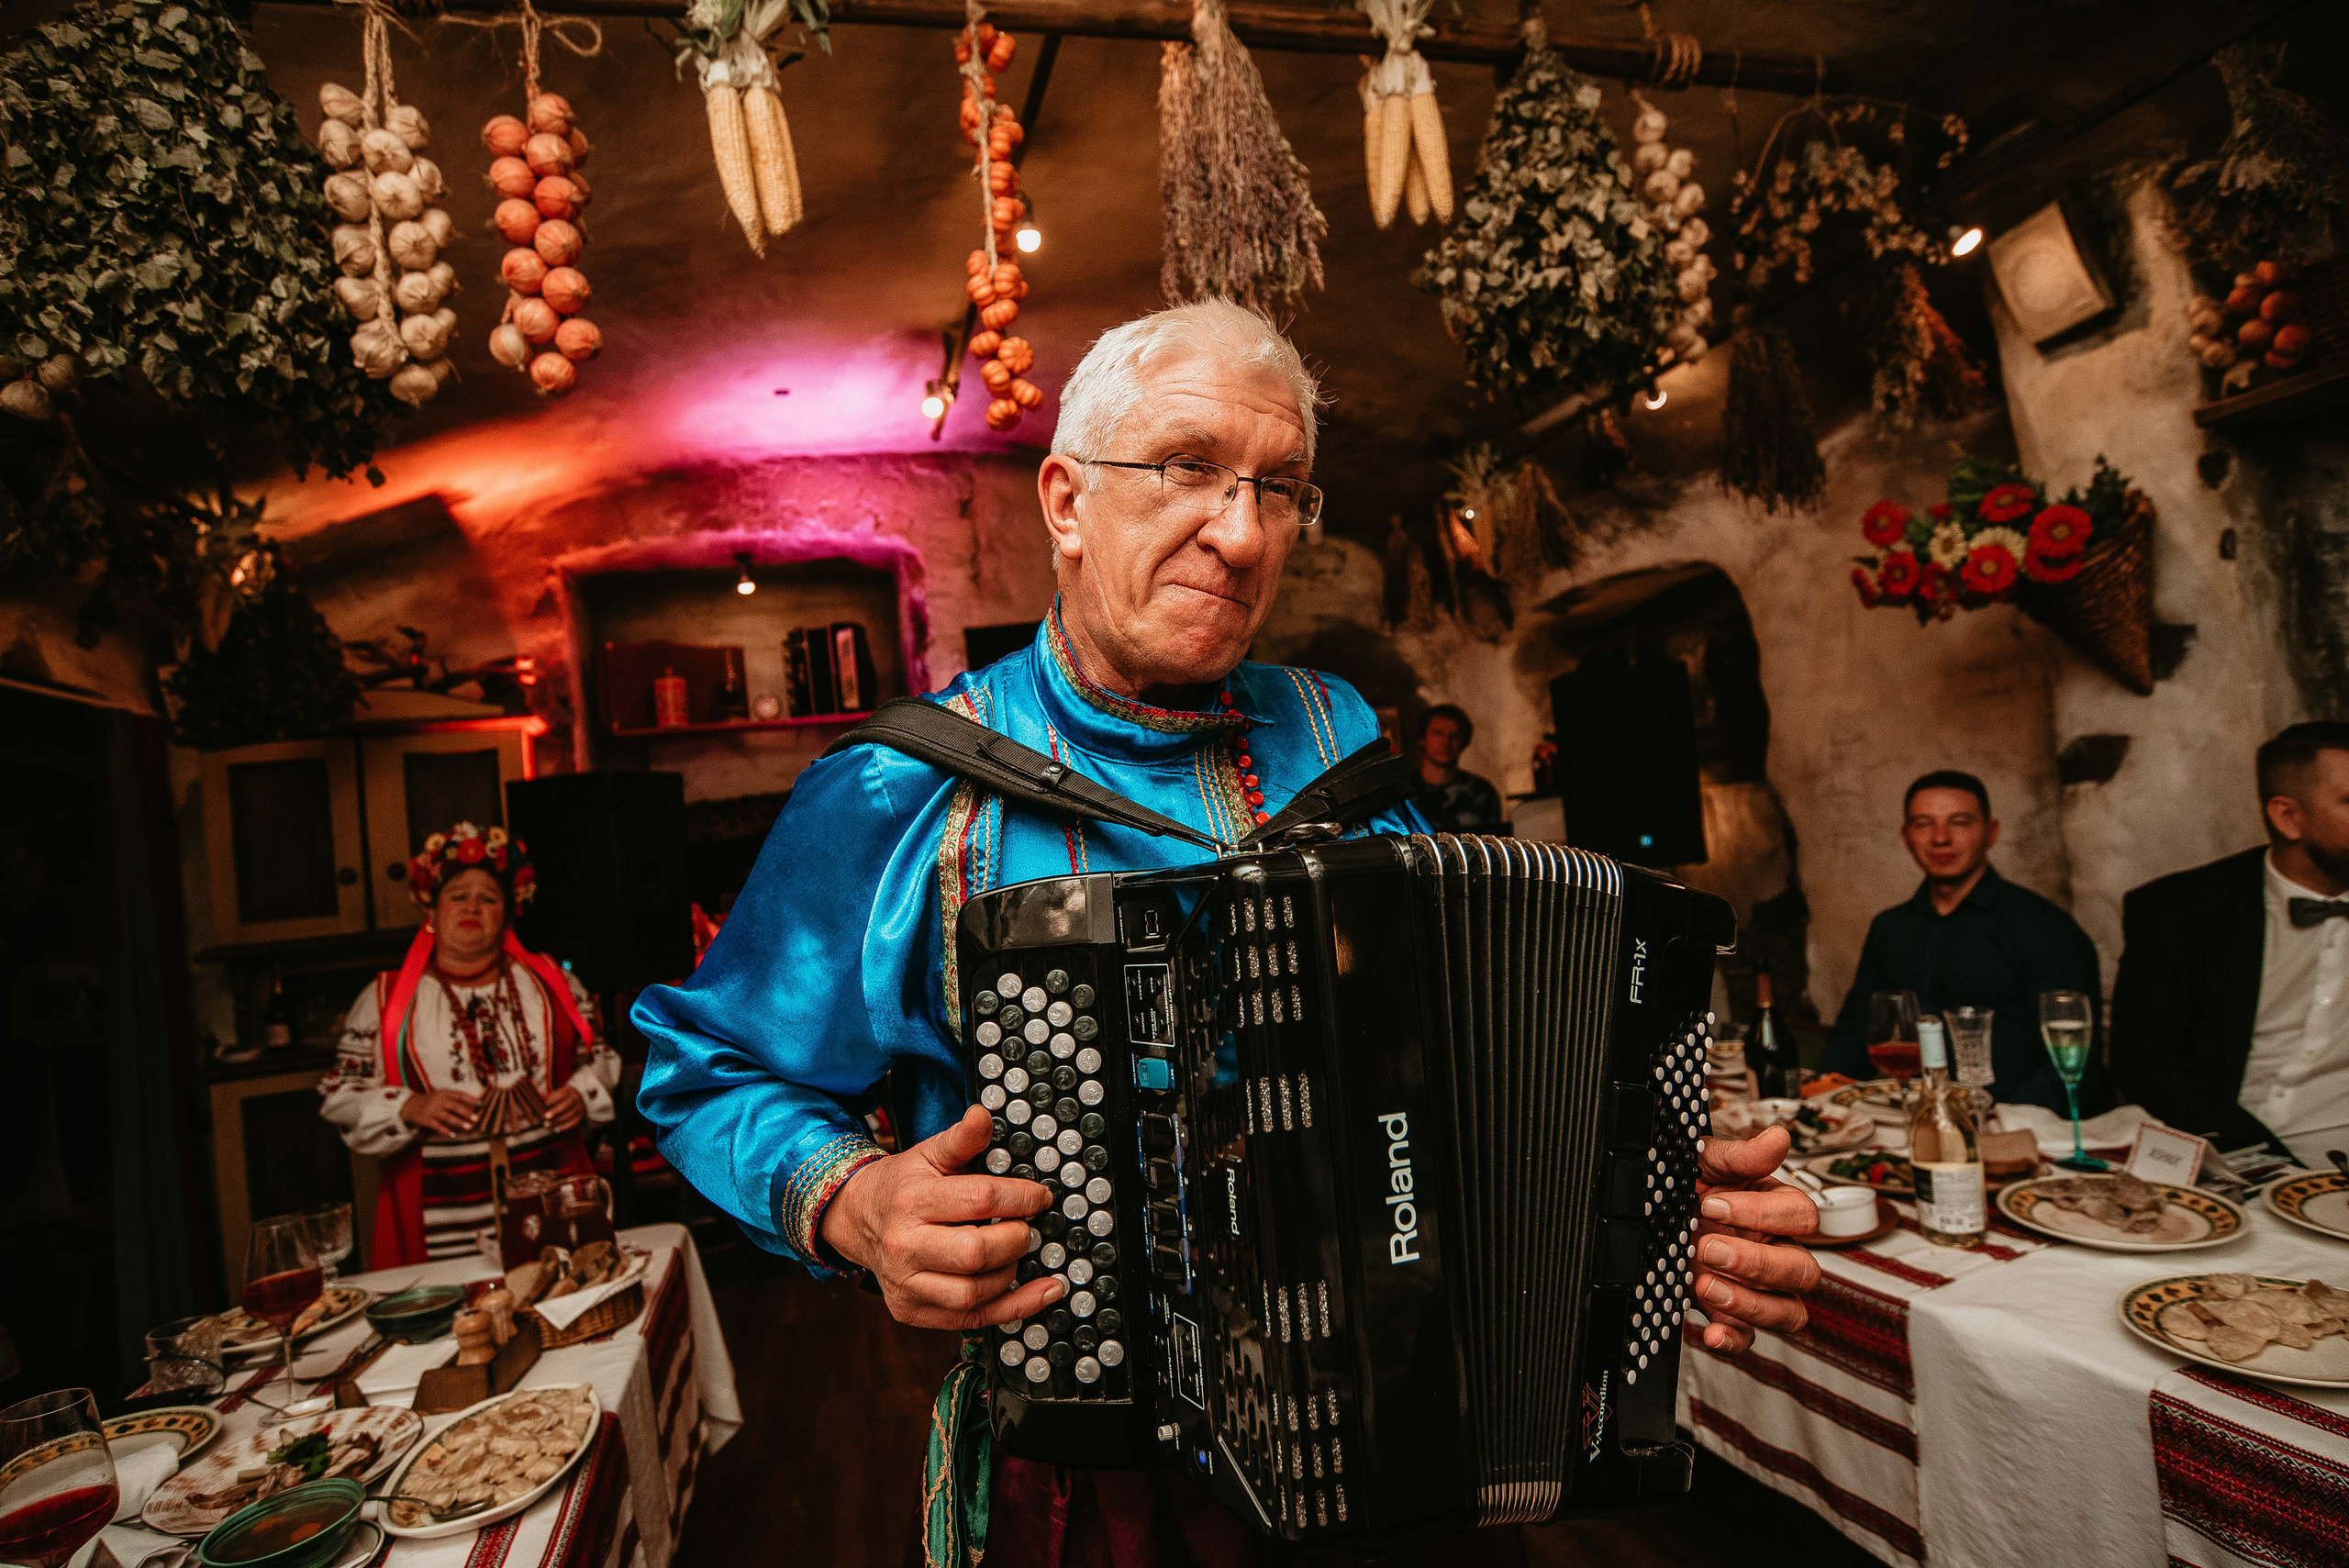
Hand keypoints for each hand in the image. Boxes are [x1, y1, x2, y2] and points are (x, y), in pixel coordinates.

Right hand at [400, 1088, 479, 1137]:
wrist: (410, 1105)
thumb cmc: (431, 1101)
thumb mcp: (441, 1096)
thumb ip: (454, 1099)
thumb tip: (473, 1104)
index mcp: (444, 1093)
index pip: (459, 1095)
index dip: (471, 1099)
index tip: (481, 1104)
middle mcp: (438, 1100)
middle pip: (455, 1106)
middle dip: (466, 1113)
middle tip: (476, 1118)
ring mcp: (431, 1110)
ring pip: (447, 1117)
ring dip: (459, 1122)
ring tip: (469, 1127)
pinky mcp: (426, 1120)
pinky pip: (437, 1126)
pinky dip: (445, 1130)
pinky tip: (453, 1134)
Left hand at [544, 1084, 586, 1131]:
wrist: (575, 1101)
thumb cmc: (561, 1098)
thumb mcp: (557, 1094)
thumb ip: (550, 1099)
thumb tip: (541, 1107)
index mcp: (570, 1090)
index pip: (562, 1094)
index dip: (554, 1099)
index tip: (545, 1104)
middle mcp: (577, 1097)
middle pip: (567, 1104)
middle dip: (556, 1111)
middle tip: (546, 1116)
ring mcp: (580, 1107)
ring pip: (571, 1114)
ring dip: (558, 1120)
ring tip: (547, 1124)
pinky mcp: (581, 1115)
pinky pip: (574, 1121)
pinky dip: (564, 1125)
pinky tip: (555, 1128)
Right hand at [820, 1104, 1063, 1329]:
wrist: (858, 1219)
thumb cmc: (904, 1186)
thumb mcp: (929, 1154)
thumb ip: (961, 1139)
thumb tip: (983, 1115)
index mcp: (912, 1201)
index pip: (978, 1200)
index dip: (1020, 1198)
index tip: (1039, 1197)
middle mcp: (904, 1246)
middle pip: (975, 1252)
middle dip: (1016, 1239)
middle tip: (1026, 1228)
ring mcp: (906, 1284)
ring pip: (973, 1292)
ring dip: (1010, 1273)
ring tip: (1017, 1253)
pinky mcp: (913, 1311)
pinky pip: (972, 1320)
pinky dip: (1014, 1308)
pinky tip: (1041, 1293)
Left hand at [1689, 1125, 1821, 1352]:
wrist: (1651, 1215)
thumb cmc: (1688, 1187)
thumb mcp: (1705, 1163)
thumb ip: (1741, 1156)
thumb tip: (1778, 1138)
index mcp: (1777, 1212)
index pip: (1801, 1216)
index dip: (1762, 1213)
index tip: (1713, 1204)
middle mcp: (1777, 1253)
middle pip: (1802, 1270)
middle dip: (1755, 1263)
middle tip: (1708, 1247)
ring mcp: (1761, 1290)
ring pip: (1789, 1312)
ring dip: (1750, 1303)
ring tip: (1705, 1284)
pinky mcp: (1735, 1317)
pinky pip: (1749, 1339)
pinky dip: (1733, 1340)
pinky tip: (1711, 1333)